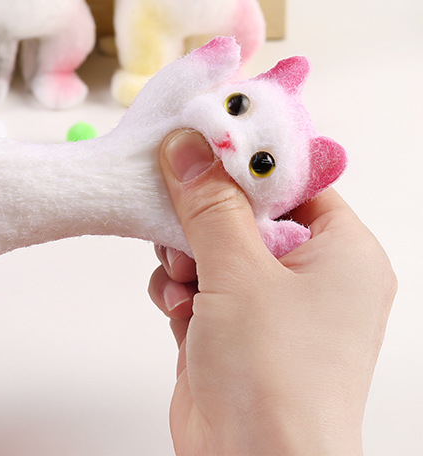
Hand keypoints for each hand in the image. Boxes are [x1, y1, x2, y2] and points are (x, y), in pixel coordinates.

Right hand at [150, 131, 395, 455]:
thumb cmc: (276, 378)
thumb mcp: (239, 270)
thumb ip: (208, 201)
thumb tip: (186, 143)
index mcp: (342, 253)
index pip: (293, 181)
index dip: (246, 160)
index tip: (200, 139)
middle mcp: (311, 277)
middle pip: (243, 212)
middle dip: (203, 218)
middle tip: (176, 215)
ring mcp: (270, 307)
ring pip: (212, 246)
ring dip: (185, 257)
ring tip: (183, 282)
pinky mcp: (233, 331)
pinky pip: (198, 284)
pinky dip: (179, 290)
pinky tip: (179, 312)